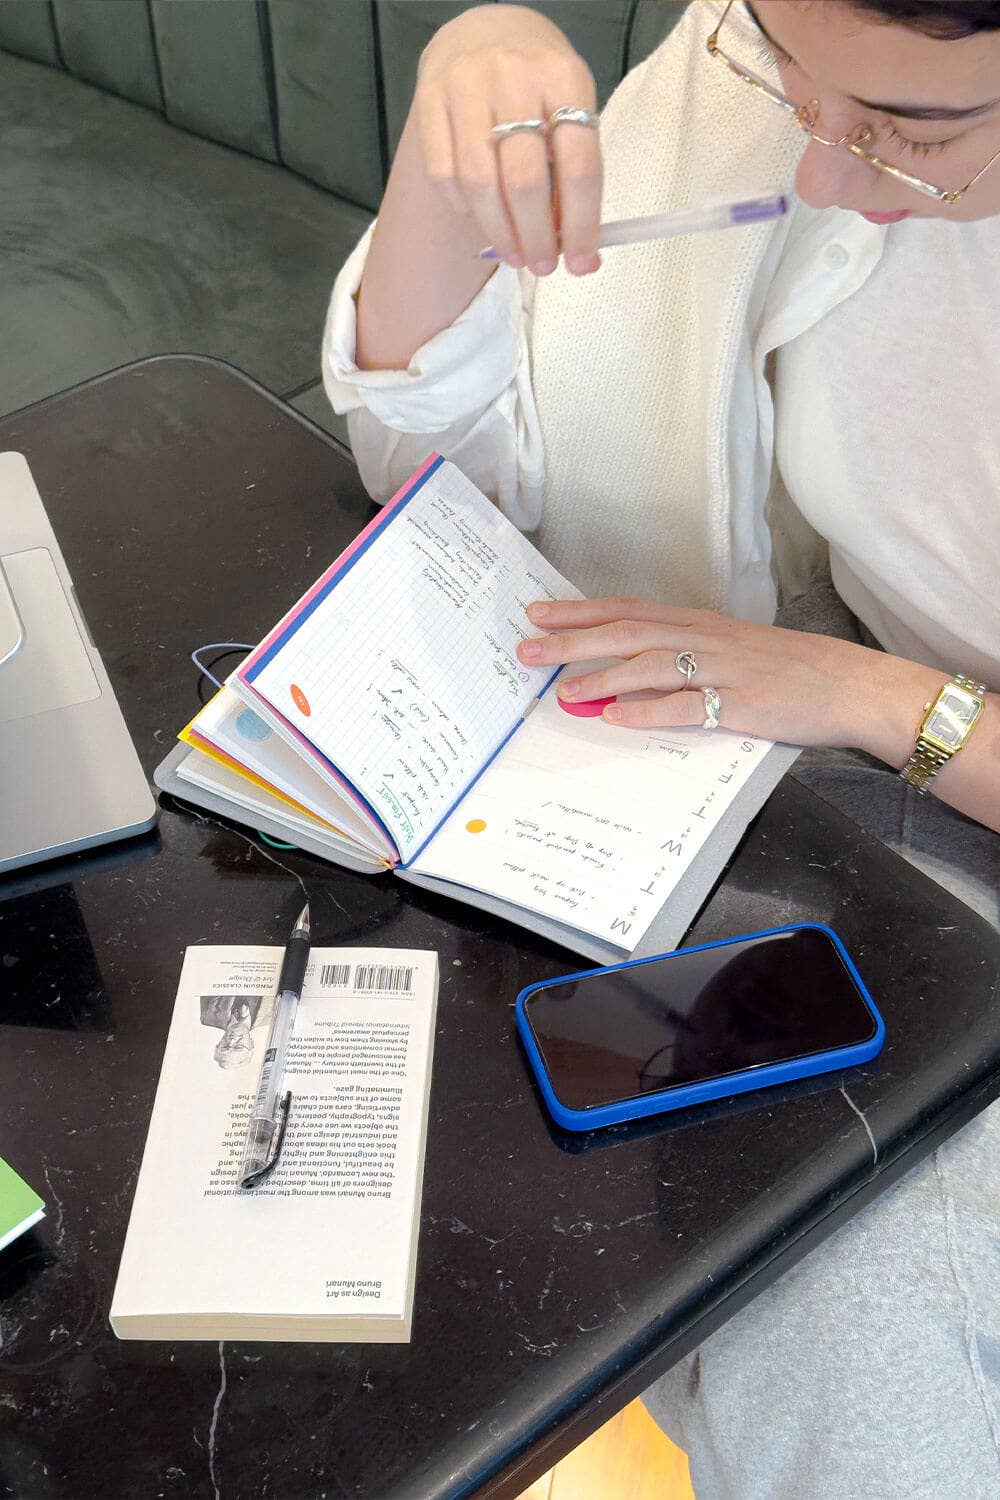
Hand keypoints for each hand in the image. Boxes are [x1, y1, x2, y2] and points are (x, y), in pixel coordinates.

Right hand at [414, 4, 602, 275]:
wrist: (484, 31)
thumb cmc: (536, 86)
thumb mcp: (567, 110)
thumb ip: (572, 172)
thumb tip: (577, 248)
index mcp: (565, 78)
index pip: (579, 167)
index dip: (582, 225)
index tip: (582, 263)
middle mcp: (516, 77)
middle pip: (527, 181)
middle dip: (538, 238)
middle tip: (543, 266)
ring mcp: (467, 86)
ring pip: (482, 184)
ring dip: (501, 233)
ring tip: (515, 255)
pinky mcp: (430, 98)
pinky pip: (444, 174)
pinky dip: (464, 207)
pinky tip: (479, 215)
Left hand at [516, 596, 938, 753]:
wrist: (850, 684)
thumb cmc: (789, 669)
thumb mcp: (732, 650)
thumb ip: (683, 657)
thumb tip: (628, 673)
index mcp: (700, 624)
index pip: (627, 609)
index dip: (579, 610)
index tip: (537, 611)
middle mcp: (705, 639)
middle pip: (627, 631)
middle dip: (572, 639)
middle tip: (527, 647)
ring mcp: (722, 670)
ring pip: (650, 664)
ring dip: (602, 676)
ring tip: (562, 689)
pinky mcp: (740, 704)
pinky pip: (685, 707)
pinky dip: (647, 711)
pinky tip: (616, 716)